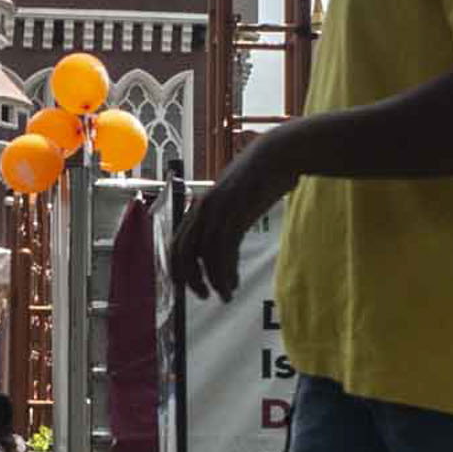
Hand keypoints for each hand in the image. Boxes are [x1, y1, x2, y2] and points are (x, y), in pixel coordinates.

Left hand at [169, 132, 295, 302]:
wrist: (275, 156)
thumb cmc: (259, 177)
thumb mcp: (235, 198)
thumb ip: (226, 218)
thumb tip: (226, 243)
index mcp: (200, 206)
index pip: (177, 242)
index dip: (177, 267)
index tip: (185, 285)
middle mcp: (203, 209)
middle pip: (183, 251)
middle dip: (189, 278)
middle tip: (202, 295)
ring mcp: (218, 211)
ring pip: (203, 255)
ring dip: (212, 280)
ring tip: (223, 295)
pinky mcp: (235, 214)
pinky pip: (224, 251)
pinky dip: (225, 273)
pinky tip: (233, 284)